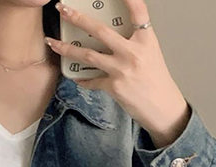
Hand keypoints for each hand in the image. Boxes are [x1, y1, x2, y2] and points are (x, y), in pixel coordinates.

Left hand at [45, 0, 191, 147]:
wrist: (162, 107)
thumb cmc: (156, 80)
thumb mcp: (150, 53)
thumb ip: (133, 41)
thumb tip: (111, 34)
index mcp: (145, 40)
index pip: (138, 11)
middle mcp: (133, 52)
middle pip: (101, 31)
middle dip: (78, 18)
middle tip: (64, 9)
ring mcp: (121, 70)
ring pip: (88, 55)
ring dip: (67, 49)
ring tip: (53, 43)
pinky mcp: (113, 86)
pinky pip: (91, 80)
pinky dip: (82, 78)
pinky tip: (74, 76)